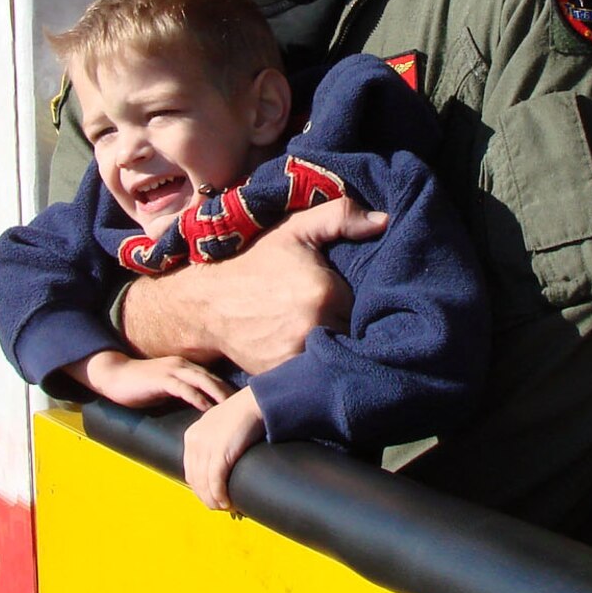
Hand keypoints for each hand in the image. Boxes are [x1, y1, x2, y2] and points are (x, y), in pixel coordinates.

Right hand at [72, 351, 231, 410]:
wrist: (115, 376)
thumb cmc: (140, 385)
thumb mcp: (167, 388)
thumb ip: (183, 394)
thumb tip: (199, 411)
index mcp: (186, 367)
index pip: (213, 379)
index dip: (228, 391)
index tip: (243, 405)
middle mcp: (183, 365)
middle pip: (214, 379)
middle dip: (231, 394)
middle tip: (246, 409)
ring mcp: (173, 371)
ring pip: (203, 382)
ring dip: (219, 396)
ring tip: (232, 411)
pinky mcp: (162, 379)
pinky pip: (184, 389)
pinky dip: (197, 398)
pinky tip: (207, 409)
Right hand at [122, 199, 385, 372]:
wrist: (206, 301)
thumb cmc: (255, 261)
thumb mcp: (295, 229)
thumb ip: (340, 216)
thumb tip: (384, 222)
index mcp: (324, 292)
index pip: (368, 306)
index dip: (365, 303)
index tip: (357, 298)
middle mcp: (313, 328)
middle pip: (353, 334)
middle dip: (351, 326)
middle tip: (338, 314)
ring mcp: (296, 356)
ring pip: (335, 357)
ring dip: (334, 348)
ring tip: (325, 332)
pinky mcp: (281, 376)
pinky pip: (311, 374)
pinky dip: (313, 366)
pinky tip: (307, 350)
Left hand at [182, 387, 265, 510]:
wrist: (255, 403)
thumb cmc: (243, 413)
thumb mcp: (220, 425)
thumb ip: (215, 440)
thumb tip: (220, 461)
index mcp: (192, 435)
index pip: (190, 470)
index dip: (200, 487)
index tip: (211, 496)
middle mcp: (195, 442)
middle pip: (195, 480)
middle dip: (206, 497)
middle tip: (220, 506)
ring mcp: (206, 448)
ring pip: (205, 485)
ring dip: (214, 501)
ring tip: (226, 508)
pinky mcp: (220, 454)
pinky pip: (216, 483)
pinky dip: (221, 497)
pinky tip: (229, 504)